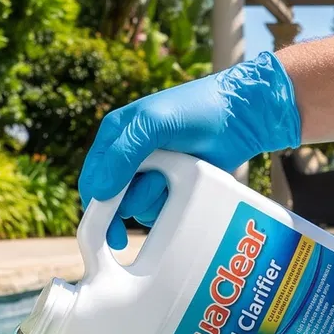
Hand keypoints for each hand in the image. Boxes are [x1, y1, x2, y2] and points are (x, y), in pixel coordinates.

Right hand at [75, 51, 300, 248]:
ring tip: (176, 176)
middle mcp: (129, 156)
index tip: (110, 223)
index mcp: (115, 136)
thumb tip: (99, 191)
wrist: (241, 116)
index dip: (97, 203)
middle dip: (134, 198)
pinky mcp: (173, 185)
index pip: (92, 178)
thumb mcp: (154, 123)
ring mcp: (153, 172)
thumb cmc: (197, 110)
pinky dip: (169, 204)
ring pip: (138, 207)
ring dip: (155, 199)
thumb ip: (124, 153)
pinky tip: (184, 186)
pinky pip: (160, 209)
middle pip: (114, 200)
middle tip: (159, 183)